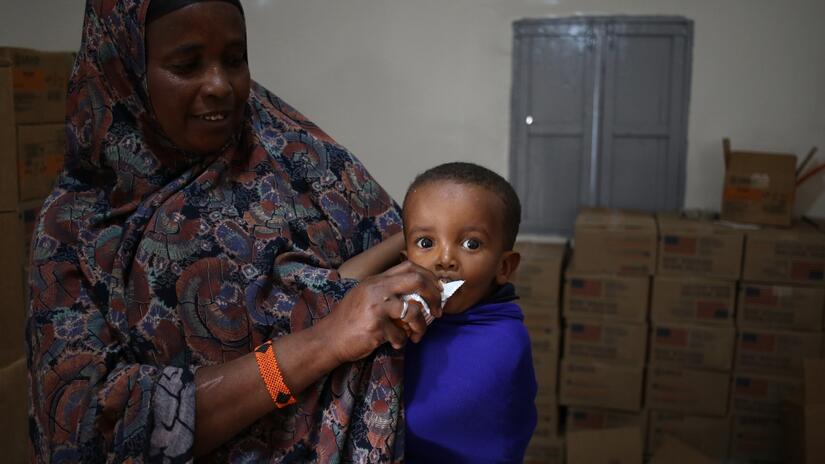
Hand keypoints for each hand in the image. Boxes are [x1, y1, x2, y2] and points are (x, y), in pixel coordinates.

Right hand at [322, 260, 441, 363]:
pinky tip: (395, 343)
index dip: (428, 276)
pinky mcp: (375, 327)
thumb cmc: (349, 320)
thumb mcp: (365, 296)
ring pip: (413, 312)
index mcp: (376, 280)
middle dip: (434, 296)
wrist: (328, 339)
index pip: (409, 266)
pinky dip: (402, 341)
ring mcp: (376, 307)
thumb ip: (386, 291)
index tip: (437, 289)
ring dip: (421, 326)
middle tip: (438, 310)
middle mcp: (377, 289)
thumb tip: (418, 297)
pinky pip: (400, 334)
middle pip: (416, 281)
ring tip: (418, 334)